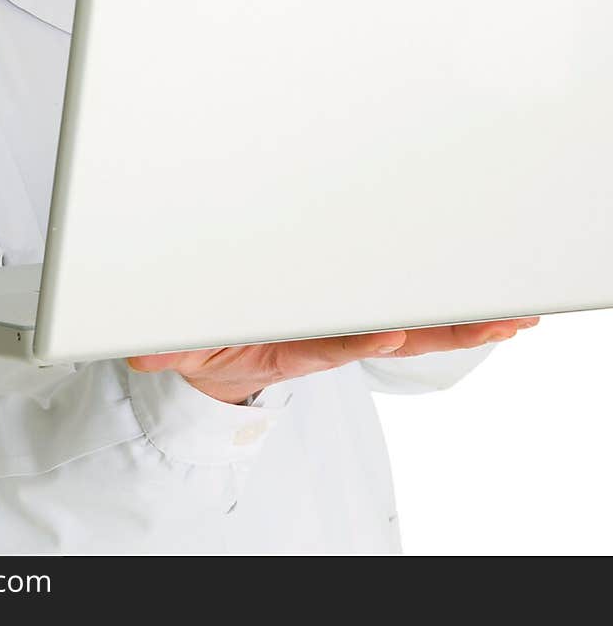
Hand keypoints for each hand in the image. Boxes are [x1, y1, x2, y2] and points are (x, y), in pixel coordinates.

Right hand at [126, 316, 540, 404]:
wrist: (211, 351)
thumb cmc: (203, 340)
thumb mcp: (177, 347)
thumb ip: (166, 346)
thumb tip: (145, 350)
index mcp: (286, 343)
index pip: (326, 344)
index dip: (358, 341)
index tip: (387, 336)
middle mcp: (324, 334)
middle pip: (392, 332)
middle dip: (448, 329)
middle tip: (500, 321)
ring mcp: (340, 322)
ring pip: (408, 321)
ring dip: (461, 320)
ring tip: (511, 314)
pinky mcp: (344, 305)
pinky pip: (398, 307)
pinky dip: (440, 308)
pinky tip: (479, 307)